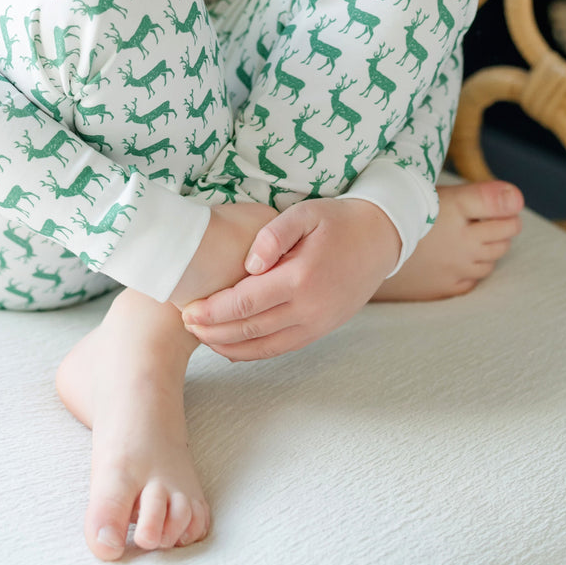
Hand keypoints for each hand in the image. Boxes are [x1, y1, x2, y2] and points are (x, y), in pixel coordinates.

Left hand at [179, 198, 400, 360]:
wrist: (380, 240)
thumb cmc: (338, 221)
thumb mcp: (306, 213)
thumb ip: (274, 234)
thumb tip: (249, 263)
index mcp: (300, 278)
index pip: (245, 303)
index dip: (213, 310)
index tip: (188, 309)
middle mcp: (309, 309)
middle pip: (250, 330)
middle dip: (213, 331)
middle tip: (185, 324)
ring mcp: (317, 324)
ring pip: (264, 347)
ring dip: (230, 347)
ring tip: (201, 338)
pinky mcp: (321, 330)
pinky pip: (281, 349)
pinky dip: (253, 351)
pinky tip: (233, 346)